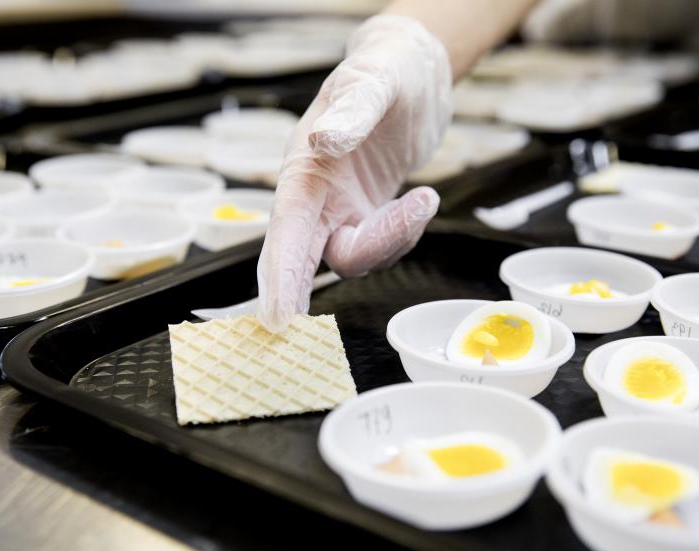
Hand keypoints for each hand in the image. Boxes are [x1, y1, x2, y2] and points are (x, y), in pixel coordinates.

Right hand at [257, 15, 452, 332]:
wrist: (414, 74)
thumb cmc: (385, 70)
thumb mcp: (371, 81)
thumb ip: (349, 113)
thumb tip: (325, 140)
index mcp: (304, 171)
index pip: (285, 232)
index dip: (279, 277)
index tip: (276, 318)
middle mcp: (317, 198)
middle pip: (303, 259)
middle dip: (303, 292)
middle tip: (301, 332)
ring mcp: (342, 210)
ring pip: (355, 257)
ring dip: (391, 240)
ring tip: (422, 199)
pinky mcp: (367, 215)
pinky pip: (381, 247)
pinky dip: (404, 233)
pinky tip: (421, 200)